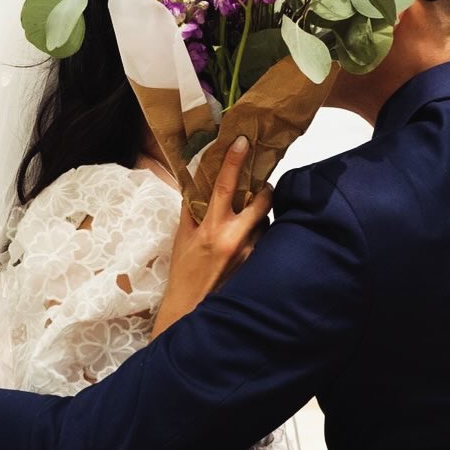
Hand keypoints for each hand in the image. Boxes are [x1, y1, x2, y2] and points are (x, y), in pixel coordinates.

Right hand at [152, 136, 272, 337]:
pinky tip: (247, 242)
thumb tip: (199, 182)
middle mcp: (236, 238)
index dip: (234, 160)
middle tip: (258, 185)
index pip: (224, 185)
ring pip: (266, 219)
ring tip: (245, 222)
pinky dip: (259, 233)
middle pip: (262, 198)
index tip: (243, 141)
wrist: (193, 308)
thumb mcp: (182, 237)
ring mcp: (252, 252)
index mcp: (213, 228)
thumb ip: (192, 209)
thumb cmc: (184, 272)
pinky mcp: (260, 263)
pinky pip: (266, 238)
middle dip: (263, 187)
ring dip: (260, 214)